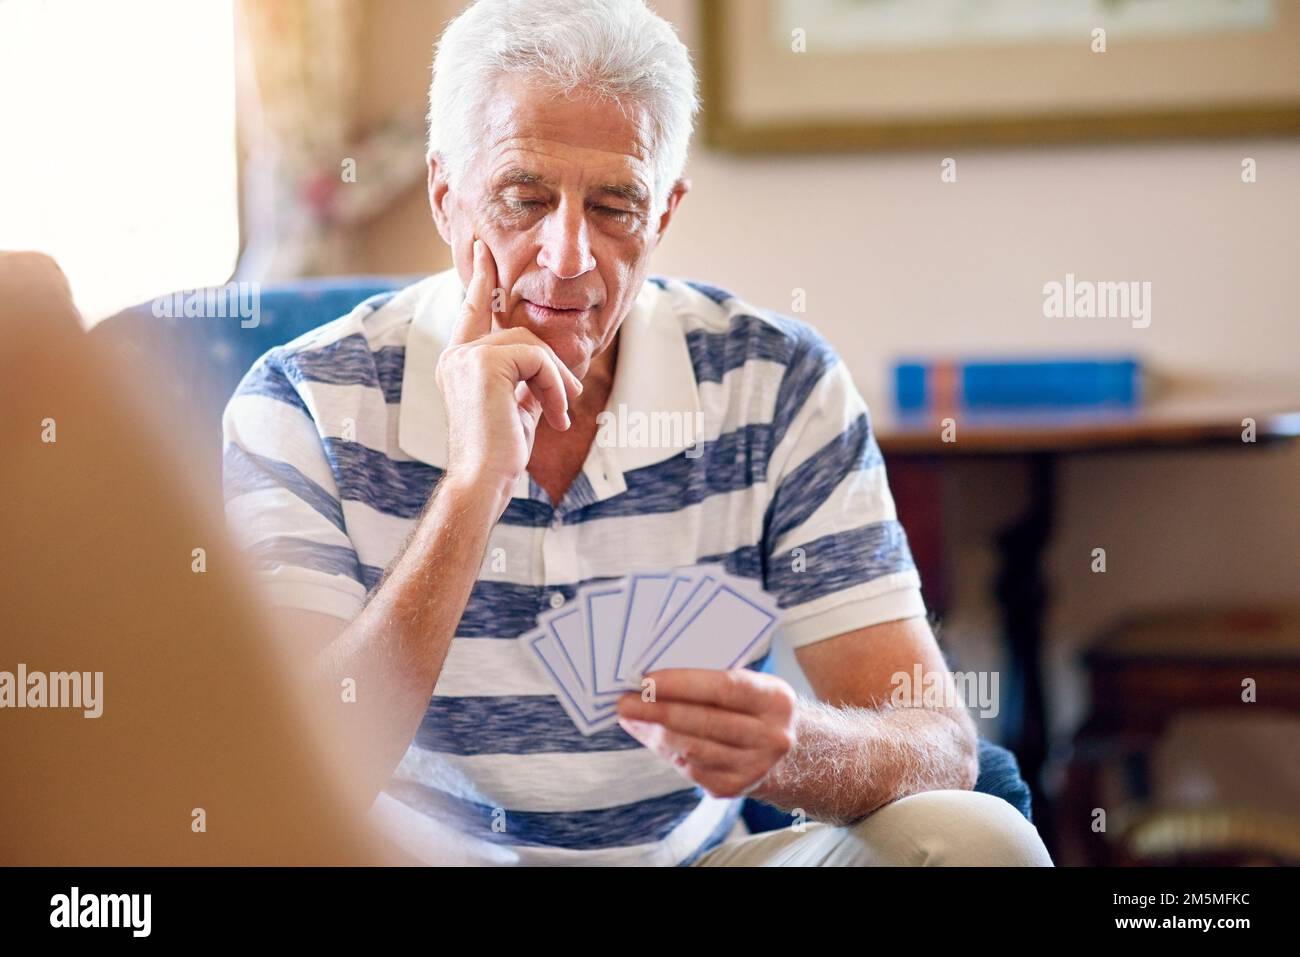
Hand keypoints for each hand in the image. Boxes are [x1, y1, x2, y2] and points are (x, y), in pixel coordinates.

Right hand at [434, 238, 581, 511]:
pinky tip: (555, 418)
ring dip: (557, 383)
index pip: (472, 311)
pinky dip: (555, 388)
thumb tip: (552, 364)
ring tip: (559, 417)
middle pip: (521, 334)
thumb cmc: (501, 453)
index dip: (480, 279)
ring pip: (533, 347)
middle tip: (569, 400)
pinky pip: (538, 359)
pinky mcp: (484, 363)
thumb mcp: (518, 406)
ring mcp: (467, 357)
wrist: (483, 479)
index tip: (484, 251)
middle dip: (552, 368)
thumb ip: (527, 378)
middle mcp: (456, 355)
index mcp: (458, 362)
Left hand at [617, 668, 797, 798]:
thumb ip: (712, 679)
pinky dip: (666, 751)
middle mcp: (771, 736)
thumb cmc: (754, 708)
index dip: (683, 684)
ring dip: (655, 732)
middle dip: (658, 711)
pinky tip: (650, 736)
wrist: (788, 755)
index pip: (724, 689)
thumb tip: (654, 677)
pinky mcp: (734, 787)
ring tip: (631, 717)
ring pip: (692, 749)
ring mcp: (754, 766)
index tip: (647, 680)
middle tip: (625, 702)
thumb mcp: (750, 684)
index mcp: (775, 700)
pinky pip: (690, 769)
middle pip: (704, 722)